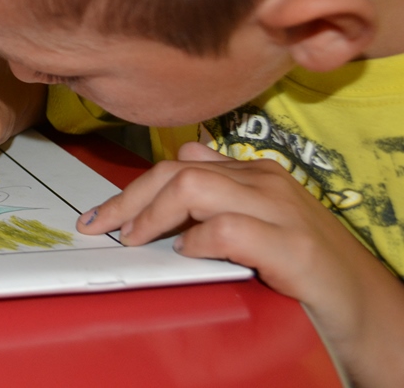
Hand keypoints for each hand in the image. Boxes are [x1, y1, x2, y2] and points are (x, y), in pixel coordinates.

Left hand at [77, 142, 403, 387]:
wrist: (365, 306)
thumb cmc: (304, 265)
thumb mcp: (257, 220)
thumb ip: (221, 192)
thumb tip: (181, 161)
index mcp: (251, 172)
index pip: (177, 165)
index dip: (132, 189)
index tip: (101, 215)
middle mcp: (263, 181)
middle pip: (176, 172)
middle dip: (129, 200)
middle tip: (103, 228)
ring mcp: (279, 209)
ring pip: (193, 189)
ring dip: (153, 217)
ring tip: (137, 241)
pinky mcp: (291, 246)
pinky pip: (226, 229)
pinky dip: (197, 242)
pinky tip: (188, 255)